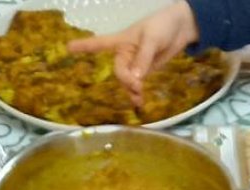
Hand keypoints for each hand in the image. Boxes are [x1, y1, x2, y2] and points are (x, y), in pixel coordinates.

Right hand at [67, 0, 198, 106]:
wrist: (181, 27)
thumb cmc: (163, 26)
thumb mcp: (152, 39)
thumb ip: (143, 58)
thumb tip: (134, 79)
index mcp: (121, 41)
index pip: (99, 44)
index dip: (84, 46)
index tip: (67, 48)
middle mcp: (124, 54)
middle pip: (119, 72)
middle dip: (126, 81)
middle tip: (138, 87)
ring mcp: (134, 64)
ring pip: (127, 81)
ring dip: (132, 90)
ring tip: (140, 98)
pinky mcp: (144, 71)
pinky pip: (136, 85)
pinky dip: (137, 94)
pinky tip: (139, 103)